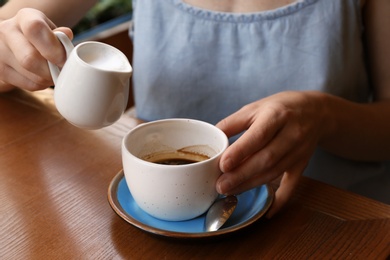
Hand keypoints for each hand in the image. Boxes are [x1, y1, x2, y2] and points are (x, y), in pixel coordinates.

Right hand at [0, 8, 72, 91]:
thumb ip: (60, 36)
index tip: (63, 59)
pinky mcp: (1, 71)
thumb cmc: (40, 37)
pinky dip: (42, 84)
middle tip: (61, 70)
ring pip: (32, 75)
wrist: (15, 42)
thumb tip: (67, 35)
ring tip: (53, 72)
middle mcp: (8, 32)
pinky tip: (43, 76)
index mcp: (25, 18)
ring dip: (49, 78)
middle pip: (30, 58)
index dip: (53, 48)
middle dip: (51, 70)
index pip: (35, 28)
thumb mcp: (51, 30)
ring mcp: (0, 52)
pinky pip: (29, 85)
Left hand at [216, 91, 326, 216]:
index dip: (240, 152)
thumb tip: (212, 140)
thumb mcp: (255, 107)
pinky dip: (281, 200)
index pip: (258, 136)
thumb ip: (232, 123)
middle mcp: (291, 134)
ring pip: (274, 172)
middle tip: (220, 186)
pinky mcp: (302, 164)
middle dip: (242, 175)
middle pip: (266, 158)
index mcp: (276, 116)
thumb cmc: (279, 108)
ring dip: (251, 185)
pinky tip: (268, 212)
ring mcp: (299, 152)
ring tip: (230, 191)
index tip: (223, 165)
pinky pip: (293, 185)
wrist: (315, 111)